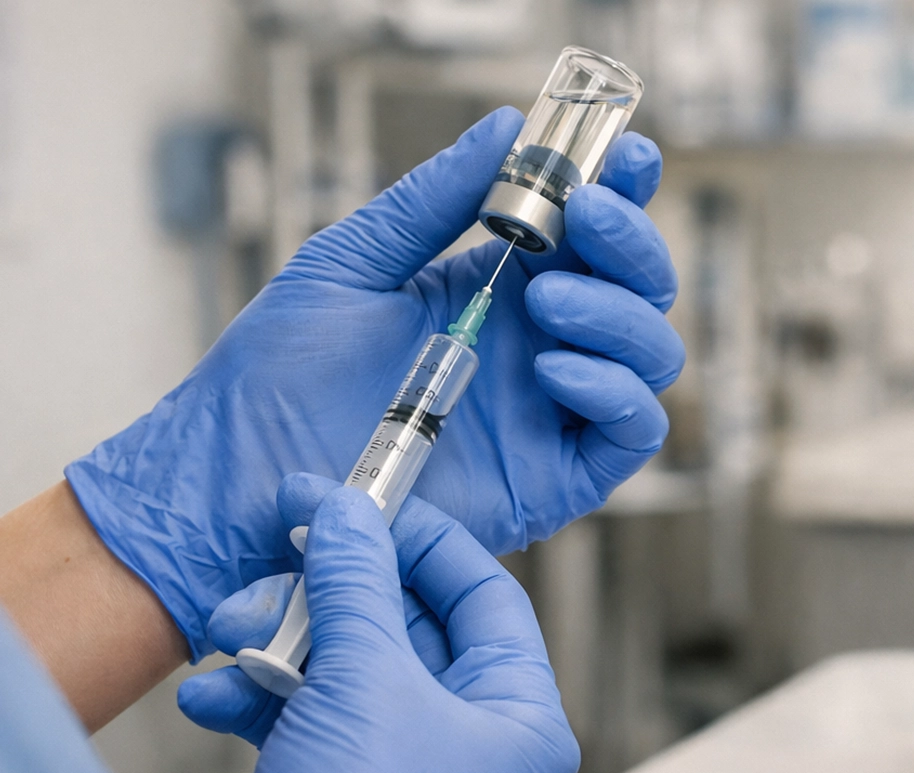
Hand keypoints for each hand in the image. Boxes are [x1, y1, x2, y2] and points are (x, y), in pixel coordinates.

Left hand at [66, 109, 681, 657]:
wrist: (236, 477)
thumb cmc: (276, 374)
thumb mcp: (351, 263)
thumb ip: (432, 200)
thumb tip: (508, 125)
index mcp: (502, 288)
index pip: (592, 232)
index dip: (626, 188)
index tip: (629, 150)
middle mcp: (541, 347)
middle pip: (639, 289)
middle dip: (631, 243)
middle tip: (586, 214)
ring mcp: (553, 414)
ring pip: (651, 356)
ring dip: (620, 315)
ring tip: (546, 301)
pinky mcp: (556, 480)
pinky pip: (631, 433)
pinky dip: (616, 392)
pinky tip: (555, 369)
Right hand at [182, 475, 579, 772]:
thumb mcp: (365, 680)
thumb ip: (357, 586)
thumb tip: (347, 514)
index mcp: (522, 718)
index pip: (484, 596)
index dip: (420, 542)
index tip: (359, 503)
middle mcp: (481, 750)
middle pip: (408, 633)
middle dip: (326, 598)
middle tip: (273, 559)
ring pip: (352, 679)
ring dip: (281, 648)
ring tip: (226, 633)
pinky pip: (318, 731)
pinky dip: (266, 706)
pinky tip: (214, 696)